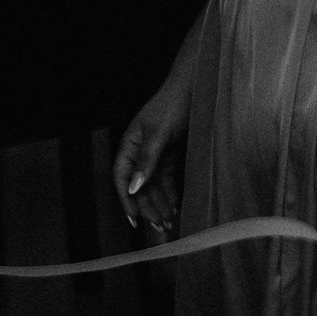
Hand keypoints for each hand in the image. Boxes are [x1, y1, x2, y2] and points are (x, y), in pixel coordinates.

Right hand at [115, 75, 188, 238]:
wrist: (194, 87)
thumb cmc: (173, 105)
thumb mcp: (159, 132)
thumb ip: (147, 159)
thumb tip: (133, 187)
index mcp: (129, 146)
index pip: (122, 179)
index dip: (127, 200)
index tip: (135, 220)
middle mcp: (138, 153)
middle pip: (139, 186)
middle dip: (148, 208)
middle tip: (160, 228)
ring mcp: (154, 154)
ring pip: (153, 186)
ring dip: (160, 204)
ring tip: (168, 223)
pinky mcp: (170, 154)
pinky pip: (166, 180)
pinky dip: (170, 194)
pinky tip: (175, 207)